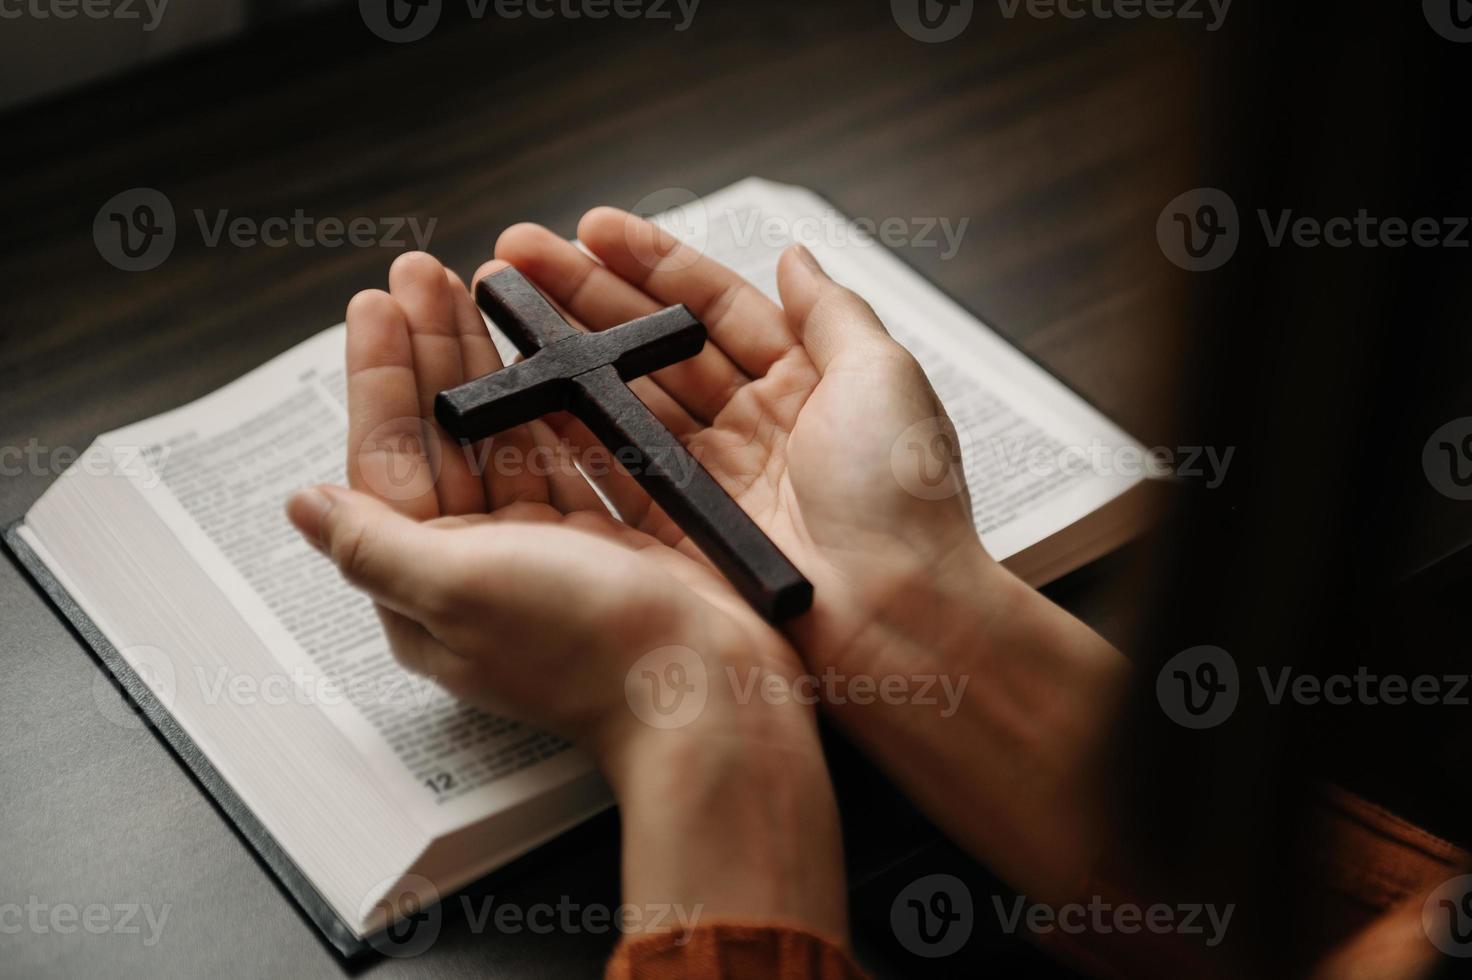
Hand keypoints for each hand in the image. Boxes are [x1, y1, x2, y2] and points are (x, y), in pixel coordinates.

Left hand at [286, 248, 844, 938]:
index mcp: (428, 584)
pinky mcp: (607, 535)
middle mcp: (479, 564)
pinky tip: (547, 345)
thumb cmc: (582, 648)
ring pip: (505, 433)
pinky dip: (557, 394)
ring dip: (490, 361)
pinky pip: (569, 447)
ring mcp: (545, 546)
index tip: (376, 304)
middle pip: (443, 437)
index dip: (380, 378)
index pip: (386, 462)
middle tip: (423, 270)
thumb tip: (302, 505)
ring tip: (479, 285)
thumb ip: (374, 544)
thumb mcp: (458, 590)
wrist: (705, 690)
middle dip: (430, 351)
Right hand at [492, 211, 1129, 903]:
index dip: (651, 264)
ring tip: (504, 310)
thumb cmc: (902, 497)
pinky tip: (521, 391)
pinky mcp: (681, 532)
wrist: (897, 616)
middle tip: (517, 258)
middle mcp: (751, 426)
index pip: (712, 306)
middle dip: (584, 296)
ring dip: (564, 355)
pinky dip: (566, 431)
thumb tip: (795, 255)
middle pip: (654, 347)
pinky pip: (613, 471)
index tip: (590, 229)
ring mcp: (712, 480)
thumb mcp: (883, 377)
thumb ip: (831, 312)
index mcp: (803, 382)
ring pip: (624, 400)